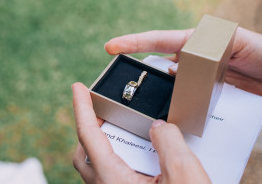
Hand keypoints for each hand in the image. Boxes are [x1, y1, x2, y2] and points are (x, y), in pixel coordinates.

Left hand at [72, 83, 209, 183]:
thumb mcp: (185, 175)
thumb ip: (169, 142)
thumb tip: (158, 127)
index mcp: (113, 181)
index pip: (89, 136)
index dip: (81, 108)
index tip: (76, 88)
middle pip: (84, 154)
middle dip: (90, 128)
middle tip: (106, 110)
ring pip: (95, 169)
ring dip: (105, 146)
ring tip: (128, 131)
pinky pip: (111, 178)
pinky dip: (118, 162)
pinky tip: (142, 158)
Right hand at [105, 28, 261, 106]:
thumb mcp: (238, 42)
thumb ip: (211, 46)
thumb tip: (182, 60)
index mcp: (196, 40)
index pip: (160, 40)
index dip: (134, 42)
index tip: (111, 46)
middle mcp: (193, 57)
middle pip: (160, 65)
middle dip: (146, 74)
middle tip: (131, 84)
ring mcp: (198, 77)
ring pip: (172, 86)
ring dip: (165, 94)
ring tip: (161, 104)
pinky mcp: (207, 94)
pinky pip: (188, 100)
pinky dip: (181, 106)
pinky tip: (177, 114)